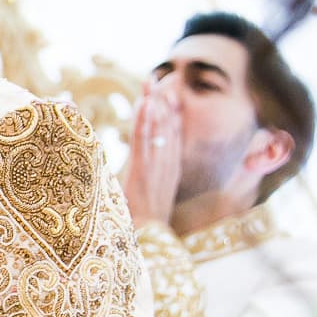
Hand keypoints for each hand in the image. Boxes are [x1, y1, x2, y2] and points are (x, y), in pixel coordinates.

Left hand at [122, 85, 180, 226]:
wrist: (149, 238)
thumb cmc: (147, 219)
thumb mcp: (152, 194)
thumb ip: (151, 178)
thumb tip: (143, 169)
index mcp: (171, 168)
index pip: (174, 134)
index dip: (173, 112)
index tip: (170, 92)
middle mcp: (167, 164)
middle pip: (168, 126)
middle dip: (164, 102)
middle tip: (160, 78)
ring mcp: (157, 166)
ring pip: (158, 129)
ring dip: (155, 105)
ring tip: (152, 83)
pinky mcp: (143, 171)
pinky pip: (144, 141)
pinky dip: (146, 121)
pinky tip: (145, 105)